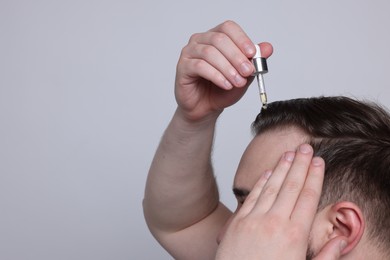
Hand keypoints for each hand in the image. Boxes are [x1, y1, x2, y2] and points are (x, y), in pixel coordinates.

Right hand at [175, 20, 272, 121]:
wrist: (205, 108)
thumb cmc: (221, 90)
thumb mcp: (244, 75)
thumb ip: (254, 61)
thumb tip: (268, 48)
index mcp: (215, 37)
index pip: (228, 28)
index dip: (241, 39)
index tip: (253, 53)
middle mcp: (200, 41)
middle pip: (219, 39)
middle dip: (237, 57)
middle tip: (248, 71)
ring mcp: (189, 53)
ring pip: (210, 53)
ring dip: (227, 68)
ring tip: (238, 82)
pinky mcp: (182, 67)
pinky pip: (200, 66)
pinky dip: (216, 76)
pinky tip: (226, 84)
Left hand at [215, 144, 346, 259]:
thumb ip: (326, 257)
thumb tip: (341, 240)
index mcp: (295, 235)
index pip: (308, 197)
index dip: (314, 176)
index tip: (319, 161)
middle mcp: (274, 222)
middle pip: (291, 186)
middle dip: (300, 164)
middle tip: (306, 147)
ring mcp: (254, 221)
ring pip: (271, 187)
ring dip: (281, 168)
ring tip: (289, 153)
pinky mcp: (237, 223)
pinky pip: (252, 196)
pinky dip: (261, 182)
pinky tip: (268, 172)